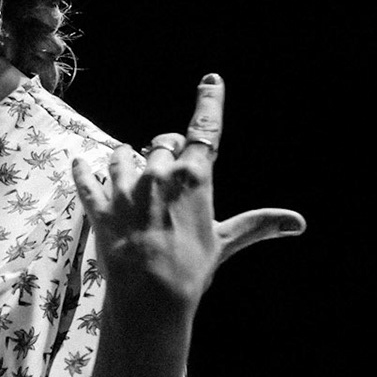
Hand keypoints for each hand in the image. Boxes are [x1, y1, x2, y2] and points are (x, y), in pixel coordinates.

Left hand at [70, 75, 303, 324]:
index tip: (211, 80)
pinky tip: (78, 161)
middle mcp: (157, 174)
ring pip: (122, 155)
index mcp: (193, 177)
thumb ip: (257, 225)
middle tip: (169, 164)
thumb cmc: (192, 269)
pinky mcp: (99, 205)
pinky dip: (82, 170)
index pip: (204, 130)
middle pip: (162, 144)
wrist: (150, 296)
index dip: (209, 103)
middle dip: (167, 149)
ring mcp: (125, 188)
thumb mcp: (225, 242)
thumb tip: (298, 222)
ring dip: (127, 158)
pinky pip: (85, 178)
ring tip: (131, 168)